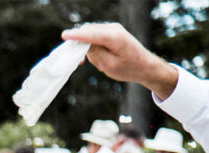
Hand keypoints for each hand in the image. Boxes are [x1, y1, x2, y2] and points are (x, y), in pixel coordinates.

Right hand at [62, 23, 178, 98]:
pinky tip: (99, 58)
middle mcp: (113, 29)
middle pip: (88, 31)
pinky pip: (95, 35)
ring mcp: (113, 28)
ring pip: (90, 34)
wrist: (145, 66)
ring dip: (87, 47)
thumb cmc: (129, 68)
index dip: (76, 36)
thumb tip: (83, 45)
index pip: (90, 34)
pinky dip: (92, 45)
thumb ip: (95, 54)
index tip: (64, 36)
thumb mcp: (109, 65)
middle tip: (79, 62)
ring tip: (98, 62)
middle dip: (79, 44)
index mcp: (114, 37)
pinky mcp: (112, 32)